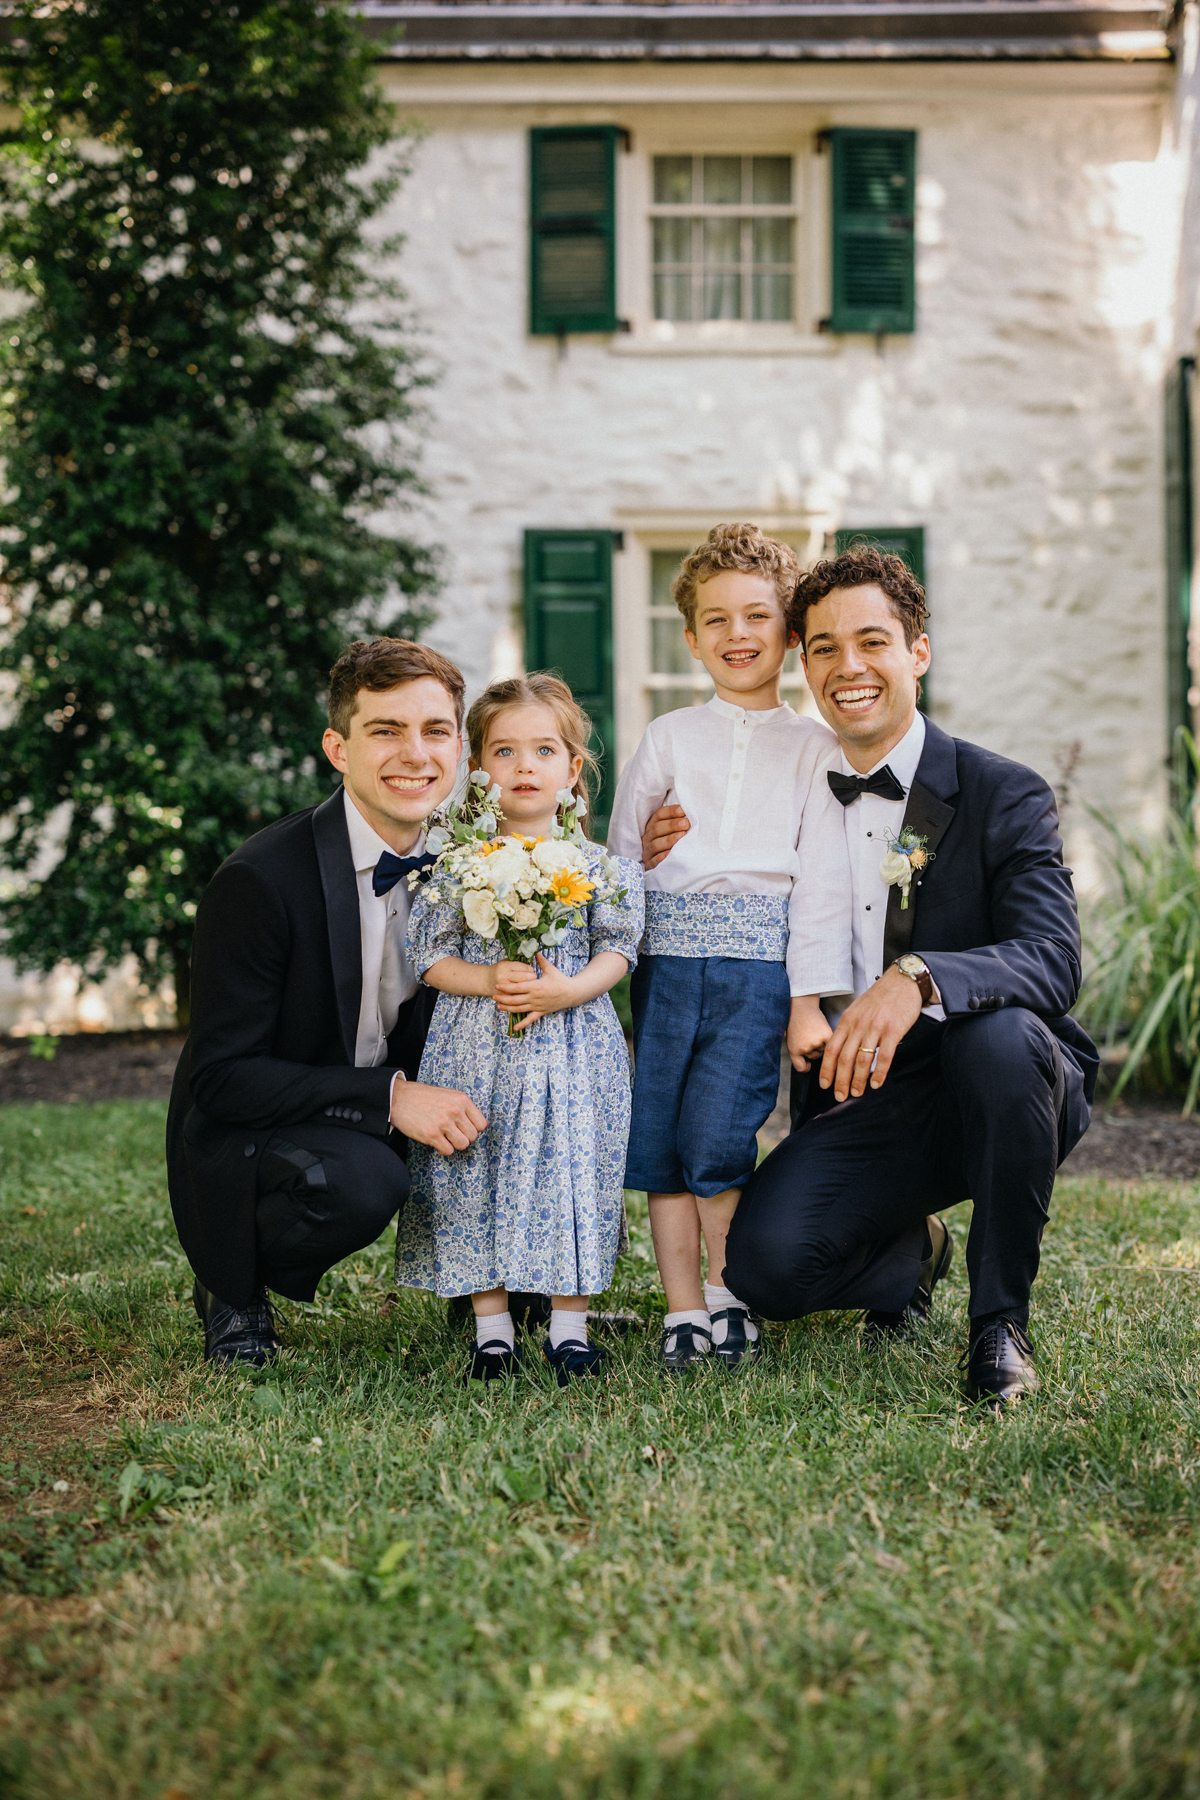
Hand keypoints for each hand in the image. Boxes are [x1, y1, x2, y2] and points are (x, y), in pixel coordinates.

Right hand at [390, 1080, 486, 1154]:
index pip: (482, 1124)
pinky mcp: (432, 1135)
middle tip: (451, 1133)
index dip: (473, 1129)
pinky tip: (435, 1140)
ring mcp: (444, 1123)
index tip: (464, 1128)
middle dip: (463, 1137)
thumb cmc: (423, 1097)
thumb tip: (482, 1125)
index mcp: (462, 1099)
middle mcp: (455, 1111)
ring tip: (444, 1137)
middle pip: (473, 1136)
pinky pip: (448, 1151)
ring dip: (454, 1144)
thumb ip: (463, 1108)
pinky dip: (443, 1149)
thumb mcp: (448, 1095)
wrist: (398, 1098)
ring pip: (463, 1145)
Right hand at [489, 959, 535, 1009]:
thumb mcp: (506, 961)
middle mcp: (504, 976)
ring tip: (531, 984)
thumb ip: (518, 962)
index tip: (532, 970)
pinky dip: (524, 993)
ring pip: (523, 988)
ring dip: (530, 986)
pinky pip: (519, 995)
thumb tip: (533, 963)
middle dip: (532, 977)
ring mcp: (504, 988)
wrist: (486, 980)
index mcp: (505, 966)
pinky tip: (525, 991)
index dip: (530, 969)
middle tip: (534, 977)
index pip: (524, 967)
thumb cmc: (499, 969)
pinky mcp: (505, 996)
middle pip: (525, 977)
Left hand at [496, 953, 576, 1028]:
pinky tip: (515, 1028)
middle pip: (515, 999)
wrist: (571, 993)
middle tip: (493, 996)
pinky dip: (522, 1024)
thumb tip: (535, 951)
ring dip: (508, 1008)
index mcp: (535, 986)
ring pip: (519, 1009)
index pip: (517, 987)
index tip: (497, 985)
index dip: (506, 987)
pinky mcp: (541, 1012)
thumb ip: (541, 961)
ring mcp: (537, 1006)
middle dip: (503, 998)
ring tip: (498, 1006)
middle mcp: (534, 998)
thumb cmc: (560, 980)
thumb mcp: (550, 969)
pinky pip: (530, 1019)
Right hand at [642, 803, 689, 870]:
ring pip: (655, 844)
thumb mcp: (676, 831)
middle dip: (672, 825)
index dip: (671, 811)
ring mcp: (648, 852)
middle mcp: (648, 837)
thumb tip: (692, 812)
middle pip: (657, 828)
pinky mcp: (650, 865)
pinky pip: (654, 861)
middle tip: (686, 824)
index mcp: (653, 825)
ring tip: (682, 836)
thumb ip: (681, 822)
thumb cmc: (675, 844)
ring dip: (669, 840)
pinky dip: (662, 857)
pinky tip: (672, 853)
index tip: (684, 811)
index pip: (659, 815)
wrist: (669, 868)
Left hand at [787, 995, 831, 1072]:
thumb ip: (799, 1054)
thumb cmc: (795, 1023)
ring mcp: (817, 1043)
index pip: (801, 1068)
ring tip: (815, 1031)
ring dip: (822, 1044)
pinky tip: (822, 1031)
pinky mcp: (827, 1036)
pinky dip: (828, 1040)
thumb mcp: (791, 1041)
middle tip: (809, 1036)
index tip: (808, 1064)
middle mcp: (805, 1049)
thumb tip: (810, 1066)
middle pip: (815, 1058)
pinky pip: (831, 1044)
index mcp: (793, 1051)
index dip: (806, 1066)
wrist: (801, 1006)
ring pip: (824, 1051)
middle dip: (813, 1050)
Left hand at [818, 966, 923, 1101]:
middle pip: (844, 1058)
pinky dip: (879, 1073)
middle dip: (840, 1080)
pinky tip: (876, 1084)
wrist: (902, 982)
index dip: (826, 1069)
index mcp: (847, 1020)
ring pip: (862, 1060)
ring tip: (857, 1093)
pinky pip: (884, 1056)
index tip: (824, 1084)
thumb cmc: (880, 998)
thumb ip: (849, 1028)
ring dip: (858, 1080)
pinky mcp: (893, 1030)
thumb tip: (842, 1050)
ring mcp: (875, 1028)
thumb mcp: (858, 1009)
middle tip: (840, 1096)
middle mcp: (858, 1025)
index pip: (831, 1049)